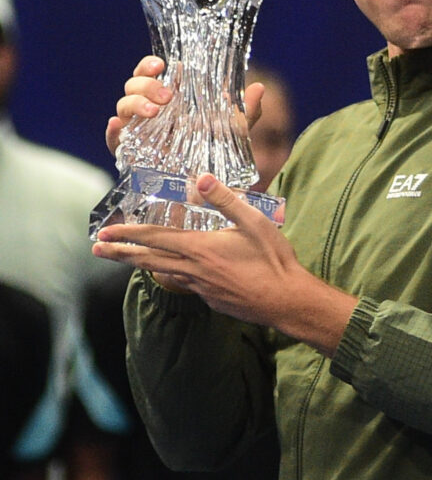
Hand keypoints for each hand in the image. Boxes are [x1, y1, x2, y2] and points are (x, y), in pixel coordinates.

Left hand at [92, 174, 357, 355]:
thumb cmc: (273, 259)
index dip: (128, 234)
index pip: (155, 239)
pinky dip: (171, 274)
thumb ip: (225, 200)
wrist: (287, 300)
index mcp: (200, 249)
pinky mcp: (212, 299)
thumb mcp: (254, 221)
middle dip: (120, 253)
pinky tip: (176, 270)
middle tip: (97, 249)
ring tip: (125, 258)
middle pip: (148, 260)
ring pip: (164, 273)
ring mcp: (202, 288)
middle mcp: (194, 271)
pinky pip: (186, 283)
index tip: (106, 232)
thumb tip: (199, 179)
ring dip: (141, 264)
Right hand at [105, 57, 264, 155]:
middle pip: (133, 86)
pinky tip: (116, 126)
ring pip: (122, 107)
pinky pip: (112, 140)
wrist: (204, 190)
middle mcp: (149, 110)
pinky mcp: (129, 153)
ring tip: (154, 111)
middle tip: (166, 96)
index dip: (149, 64)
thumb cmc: (217, 153)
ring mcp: (137, 131)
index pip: (150, 72)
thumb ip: (247, 113)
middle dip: (146, 85)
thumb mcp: (235, 133)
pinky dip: (111, 131)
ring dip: (134, 103)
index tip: (162, 64)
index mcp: (169, 97)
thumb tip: (259, 88)